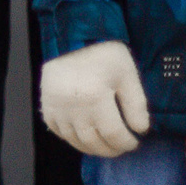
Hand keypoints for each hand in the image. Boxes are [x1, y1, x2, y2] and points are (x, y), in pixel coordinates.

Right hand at [41, 40, 151, 156]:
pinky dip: (69, 138)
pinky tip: (81, 135)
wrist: (73, 35)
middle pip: (93, 142)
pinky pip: (56, 130)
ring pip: (74, 140)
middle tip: (121, 147)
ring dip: (91, 148)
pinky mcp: (46, 103)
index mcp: (95, 98)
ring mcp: (56, 107)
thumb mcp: (127, 75)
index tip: (135, 142)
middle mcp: (73, 107)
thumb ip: (136, 105)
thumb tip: (139, 130)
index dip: (127, 143)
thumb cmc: (103, 53)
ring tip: (104, 145)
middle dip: (111, 149)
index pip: (113, 135)